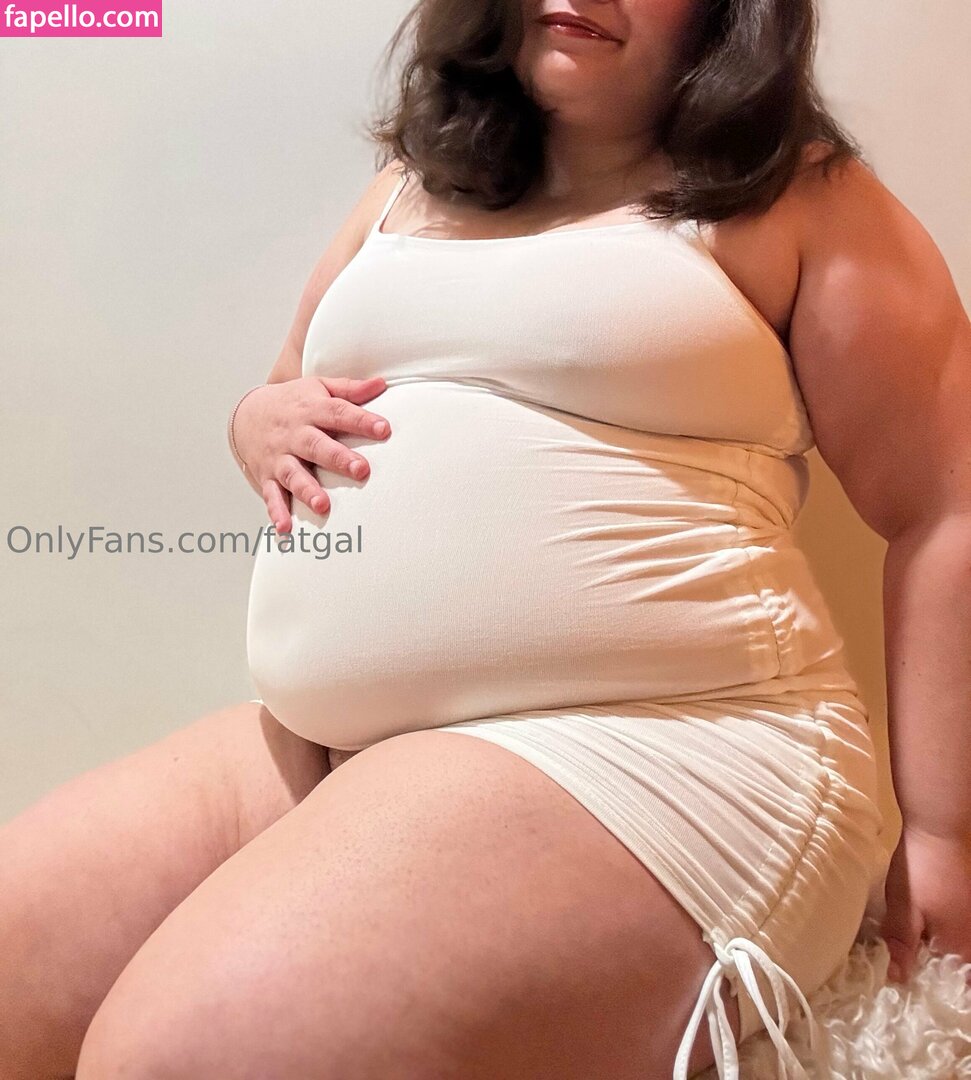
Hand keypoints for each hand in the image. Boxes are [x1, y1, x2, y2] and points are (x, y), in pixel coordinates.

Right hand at [232, 375, 390, 532]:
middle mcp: (294, 434)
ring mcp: (280, 457)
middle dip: (338, 458)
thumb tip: (381, 384)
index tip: (384, 429)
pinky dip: (277, 511)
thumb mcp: (319, 387)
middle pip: (316, 446)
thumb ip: (349, 389)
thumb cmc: (293, 402)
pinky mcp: (268, 476)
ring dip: (307, 490)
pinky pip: (271, 495)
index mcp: (310, 410)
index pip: (338, 413)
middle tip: (361, 470)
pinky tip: (286, 528)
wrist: (247, 414)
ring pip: (293, 474)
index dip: (361, 420)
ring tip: (323, 505)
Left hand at [879, 823, 970, 986]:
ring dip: (947, 953)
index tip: (924, 995)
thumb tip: (899, 980)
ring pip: (963, 946)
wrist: (939, 829)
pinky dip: (948, 934)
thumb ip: (902, 945)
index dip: (946, 992)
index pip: (962, 984)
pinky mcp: (970, 900)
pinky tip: (930, 928)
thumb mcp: (903, 909)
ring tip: (920, 954)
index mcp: (962, 945)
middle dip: (946, 973)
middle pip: (964, 965)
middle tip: (915, 974)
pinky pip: (962, 928)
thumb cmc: (920, 871)